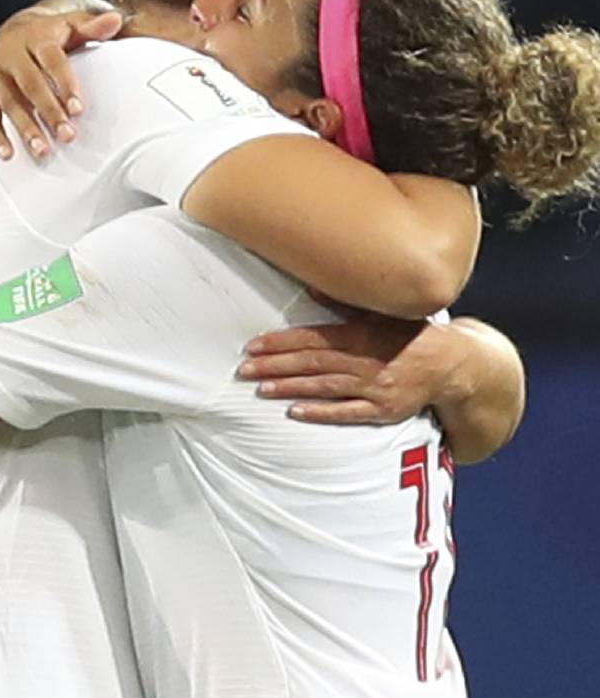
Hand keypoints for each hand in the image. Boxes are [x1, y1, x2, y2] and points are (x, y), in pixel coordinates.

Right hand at [0, 5, 123, 159]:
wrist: (10, 31)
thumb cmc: (45, 35)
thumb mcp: (70, 25)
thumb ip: (92, 27)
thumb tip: (114, 20)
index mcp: (35, 36)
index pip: (51, 60)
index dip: (65, 84)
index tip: (78, 108)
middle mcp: (10, 53)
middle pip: (30, 85)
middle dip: (48, 112)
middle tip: (66, 134)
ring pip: (9, 102)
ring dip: (25, 128)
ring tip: (42, 149)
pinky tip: (9, 151)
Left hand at [238, 313, 462, 423]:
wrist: (453, 365)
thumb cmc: (411, 334)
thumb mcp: (380, 313)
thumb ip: (343, 303)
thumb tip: (310, 285)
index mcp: (360, 335)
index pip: (311, 339)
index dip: (280, 343)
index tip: (252, 346)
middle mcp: (364, 361)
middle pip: (311, 364)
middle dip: (274, 366)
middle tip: (243, 369)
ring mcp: (374, 387)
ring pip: (324, 387)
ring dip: (290, 388)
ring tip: (260, 388)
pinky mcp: (383, 410)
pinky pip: (348, 412)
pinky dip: (321, 413)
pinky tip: (295, 412)